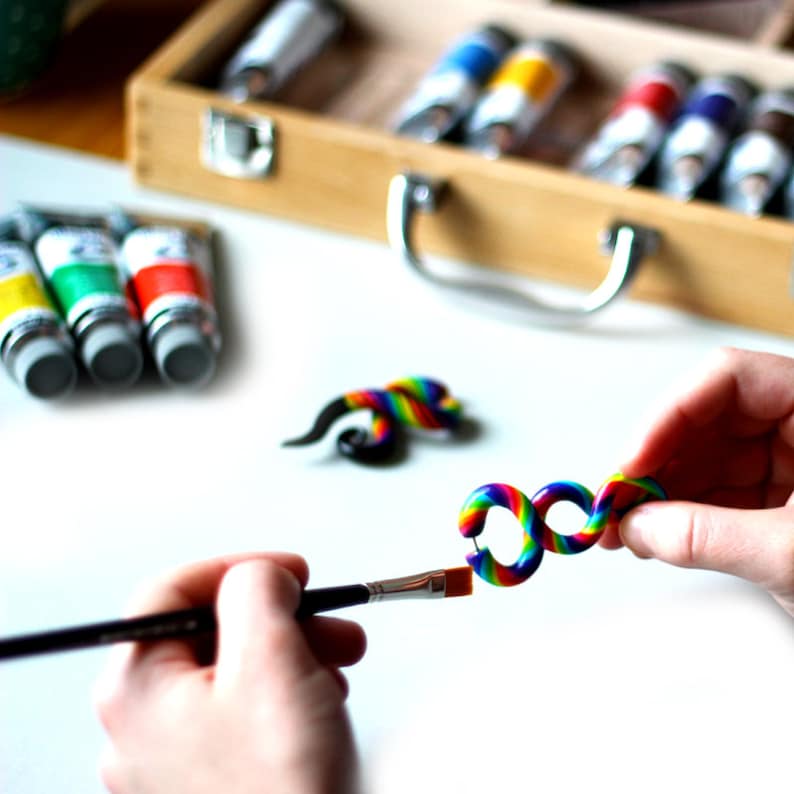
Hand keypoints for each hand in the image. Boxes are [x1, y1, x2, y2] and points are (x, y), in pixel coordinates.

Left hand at [94, 552, 366, 793]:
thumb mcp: (271, 659)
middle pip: (210, 632)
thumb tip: (258, 573)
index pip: (172, 590)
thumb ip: (257, 591)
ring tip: (340, 666)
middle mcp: (140, 722)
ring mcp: (170, 757)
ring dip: (292, 653)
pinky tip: (322, 703)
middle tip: (331, 622)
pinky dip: (284, 693)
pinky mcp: (206, 779)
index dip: (236, 568)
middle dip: (281, 618)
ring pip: (232, 671)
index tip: (290, 572)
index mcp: (135, 686)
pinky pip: (241, 712)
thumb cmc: (280, 785)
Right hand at [602, 347, 793, 616]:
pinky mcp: (780, 501)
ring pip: (705, 457)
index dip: (670, 414)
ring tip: (625, 529)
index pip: (730, 378)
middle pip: (707, 419)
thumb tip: (637, 527)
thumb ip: (710, 537)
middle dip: (656, 461)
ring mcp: (792, 463)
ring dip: (659, 493)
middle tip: (615, 501)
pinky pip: (716, 493)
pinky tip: (652, 536)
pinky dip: (680, 514)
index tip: (633, 461)